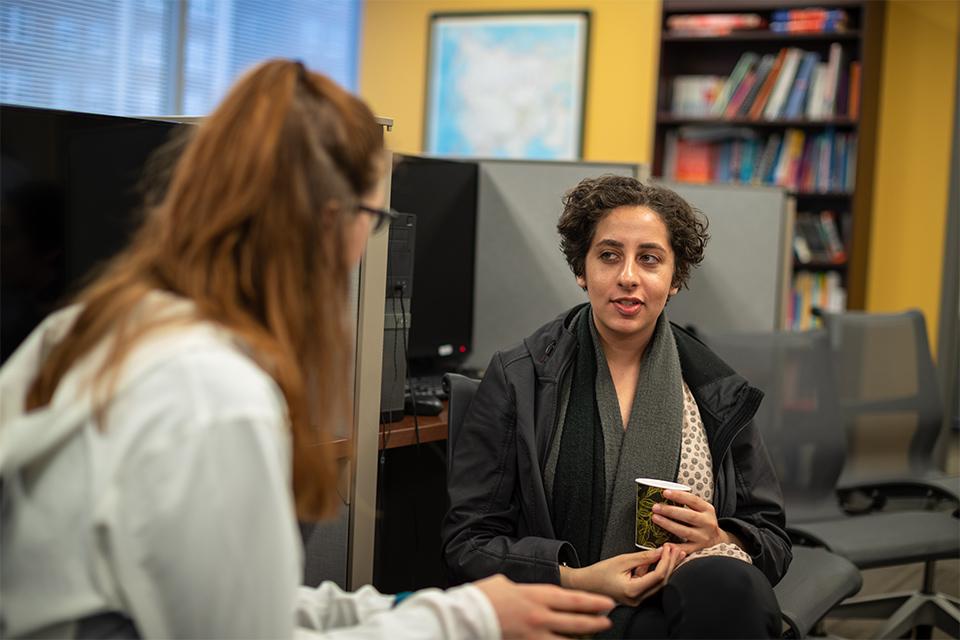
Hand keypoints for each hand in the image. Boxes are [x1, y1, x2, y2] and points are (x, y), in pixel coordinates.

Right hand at [474, 574, 614, 638]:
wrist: (467, 616)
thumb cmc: (482, 597)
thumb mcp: (503, 583)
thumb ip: (518, 588)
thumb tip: (518, 589)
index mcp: (536, 595)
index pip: (572, 599)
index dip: (592, 602)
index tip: (606, 603)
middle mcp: (539, 615)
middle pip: (575, 621)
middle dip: (595, 622)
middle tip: (607, 622)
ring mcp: (534, 635)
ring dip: (582, 639)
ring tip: (592, 638)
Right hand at [558, 545, 684, 605]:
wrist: (586, 584)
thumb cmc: (599, 573)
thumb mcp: (622, 560)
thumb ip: (643, 557)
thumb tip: (661, 552)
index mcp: (633, 591)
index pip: (658, 576)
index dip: (666, 560)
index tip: (669, 547)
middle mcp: (638, 599)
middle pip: (662, 581)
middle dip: (671, 564)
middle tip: (677, 549)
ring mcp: (638, 599)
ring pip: (658, 584)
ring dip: (666, 568)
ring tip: (673, 553)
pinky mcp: (636, 596)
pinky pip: (650, 584)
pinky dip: (656, 572)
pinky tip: (659, 559)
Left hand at [652, 490, 741, 554]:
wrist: (717, 540)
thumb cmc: (703, 520)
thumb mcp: (702, 509)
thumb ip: (688, 503)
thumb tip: (665, 494)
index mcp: (708, 510)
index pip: (693, 500)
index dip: (679, 496)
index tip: (665, 492)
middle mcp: (707, 523)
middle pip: (689, 516)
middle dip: (670, 511)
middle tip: (655, 507)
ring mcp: (703, 537)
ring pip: (685, 531)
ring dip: (668, 524)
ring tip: (655, 518)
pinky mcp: (698, 549)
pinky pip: (685, 548)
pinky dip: (674, 546)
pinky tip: (664, 542)